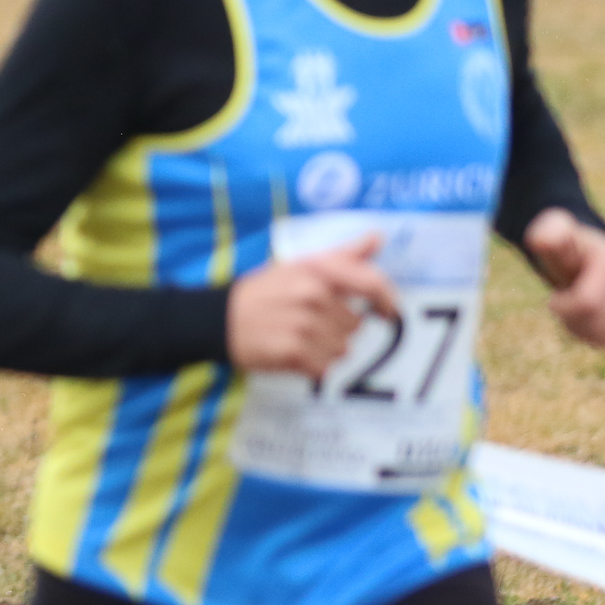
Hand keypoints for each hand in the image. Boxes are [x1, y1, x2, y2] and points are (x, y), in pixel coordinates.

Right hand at [227, 233, 397, 377]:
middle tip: (308, 323)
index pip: (371, 284)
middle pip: (355, 325)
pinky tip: (293, 353)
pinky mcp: (293, 353)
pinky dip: (313, 365)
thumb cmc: (261, 293)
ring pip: (343, 348)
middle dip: (338, 328)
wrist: (217, 320)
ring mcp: (304, 326)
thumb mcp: (297, 266)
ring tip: (299, 338)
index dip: (386, 300)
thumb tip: (378, 237)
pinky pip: (326, 366)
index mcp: (316, 272)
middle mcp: (313, 297)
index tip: (386, 312)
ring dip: (326, 348)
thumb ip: (342, 255)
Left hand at [524, 208, 604, 348]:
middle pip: (595, 321)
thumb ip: (547, 234)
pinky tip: (587, 318)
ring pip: (602, 335)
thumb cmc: (561, 250)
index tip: (555, 296)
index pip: (587, 304)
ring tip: (575, 307)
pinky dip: (590, 334)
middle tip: (564, 301)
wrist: (581, 259)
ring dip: (578, 326)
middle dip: (570, 317)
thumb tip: (545, 238)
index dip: (561, 306)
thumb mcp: (550, 236)